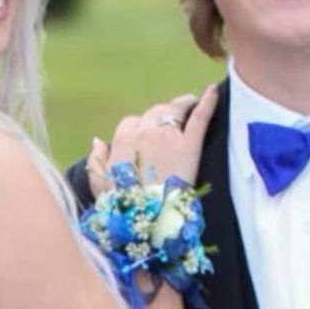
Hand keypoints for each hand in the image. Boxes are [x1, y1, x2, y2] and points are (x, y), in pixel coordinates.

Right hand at [87, 85, 219, 196]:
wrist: (149, 217)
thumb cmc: (122, 205)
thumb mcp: (100, 185)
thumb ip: (96, 161)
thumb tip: (97, 141)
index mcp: (123, 139)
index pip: (131, 123)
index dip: (140, 129)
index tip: (147, 137)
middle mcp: (145, 130)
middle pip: (154, 113)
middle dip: (161, 117)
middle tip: (171, 124)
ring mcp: (168, 134)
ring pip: (174, 109)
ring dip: (181, 105)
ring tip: (189, 105)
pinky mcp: (191, 143)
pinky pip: (200, 116)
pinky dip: (208, 102)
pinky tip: (212, 91)